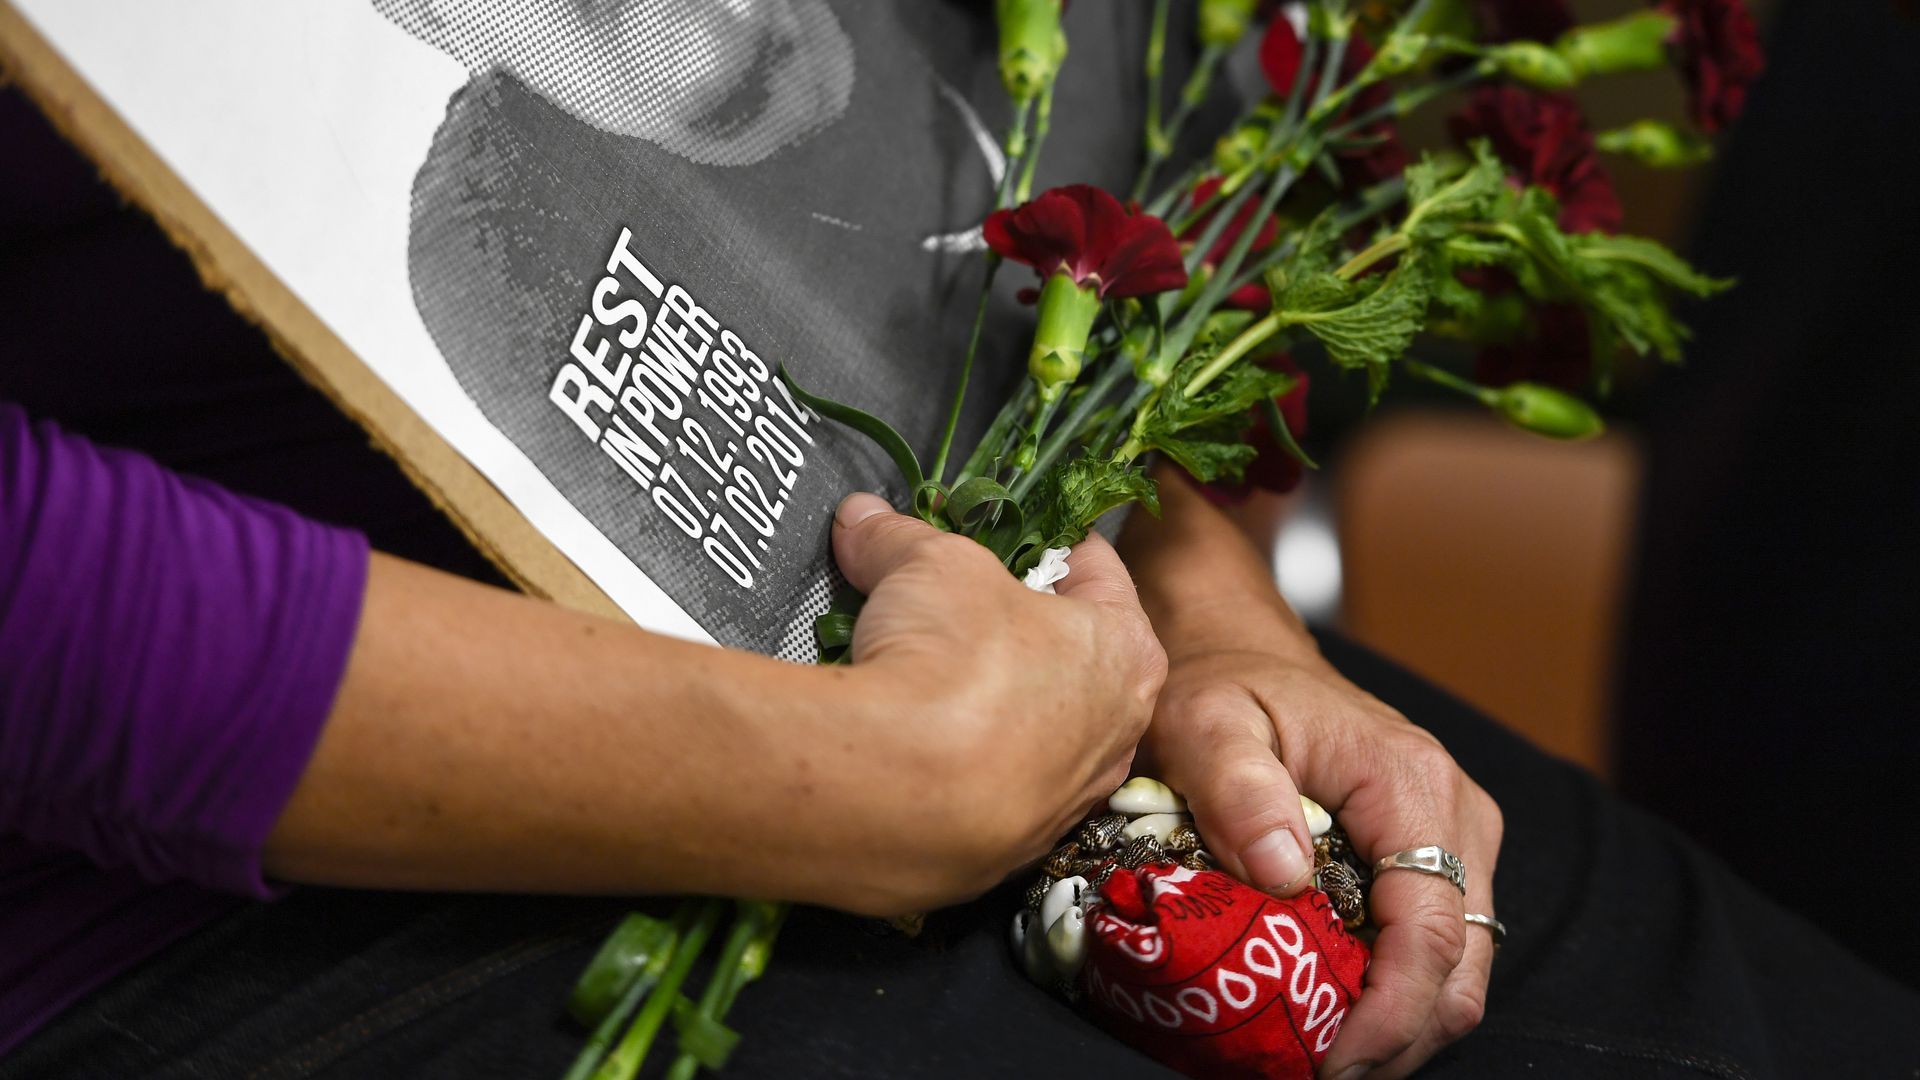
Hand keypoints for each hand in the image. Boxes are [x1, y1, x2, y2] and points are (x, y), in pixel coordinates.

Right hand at [827, 492, 1165, 914]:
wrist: (898, 797)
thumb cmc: (951, 663)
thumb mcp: (926, 566)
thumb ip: (899, 538)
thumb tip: (862, 519)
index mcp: (1125, 651)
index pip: (1098, 571)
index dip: (1051, 542)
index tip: (1019, 532)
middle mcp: (1115, 735)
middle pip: (1066, 656)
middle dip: (1014, 626)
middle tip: (957, 603)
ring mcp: (1064, 804)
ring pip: (1031, 731)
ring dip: (987, 702)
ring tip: (922, 678)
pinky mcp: (1007, 853)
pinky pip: (988, 789)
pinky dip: (956, 764)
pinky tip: (910, 746)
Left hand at [1119, 470, 1501, 1078]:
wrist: (1242, 651)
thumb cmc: (1220, 683)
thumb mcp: (1202, 721)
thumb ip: (1236, 787)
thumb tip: (1284, 872)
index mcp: (1409, 781)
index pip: (1430, 928)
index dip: (1390, 1013)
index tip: (1330, 1063)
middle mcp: (1456, 811)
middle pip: (1461, 964)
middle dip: (1399, 1036)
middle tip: (1319, 1072)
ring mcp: (1457, 833)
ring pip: (1460, 964)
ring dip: (1401, 1021)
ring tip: (1323, 1053)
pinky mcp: (1441, 852)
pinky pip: (1439, 942)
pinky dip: (1397, 990)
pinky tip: (1337, 1009)